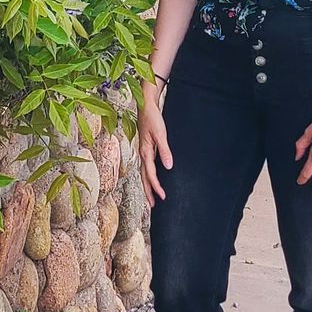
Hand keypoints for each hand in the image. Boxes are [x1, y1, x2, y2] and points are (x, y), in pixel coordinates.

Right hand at [136, 84, 173, 209]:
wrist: (146, 106)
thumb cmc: (152, 118)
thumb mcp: (161, 134)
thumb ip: (164, 151)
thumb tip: (168, 167)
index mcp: (145, 152)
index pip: (150, 174)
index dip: (156, 187)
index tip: (163, 197)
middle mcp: (142, 153)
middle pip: (144, 177)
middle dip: (148, 191)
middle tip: (152, 205)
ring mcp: (143, 151)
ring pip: (143, 172)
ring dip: (147, 185)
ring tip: (151, 196)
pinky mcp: (146, 148)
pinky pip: (146, 166)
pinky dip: (148, 175)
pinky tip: (152, 177)